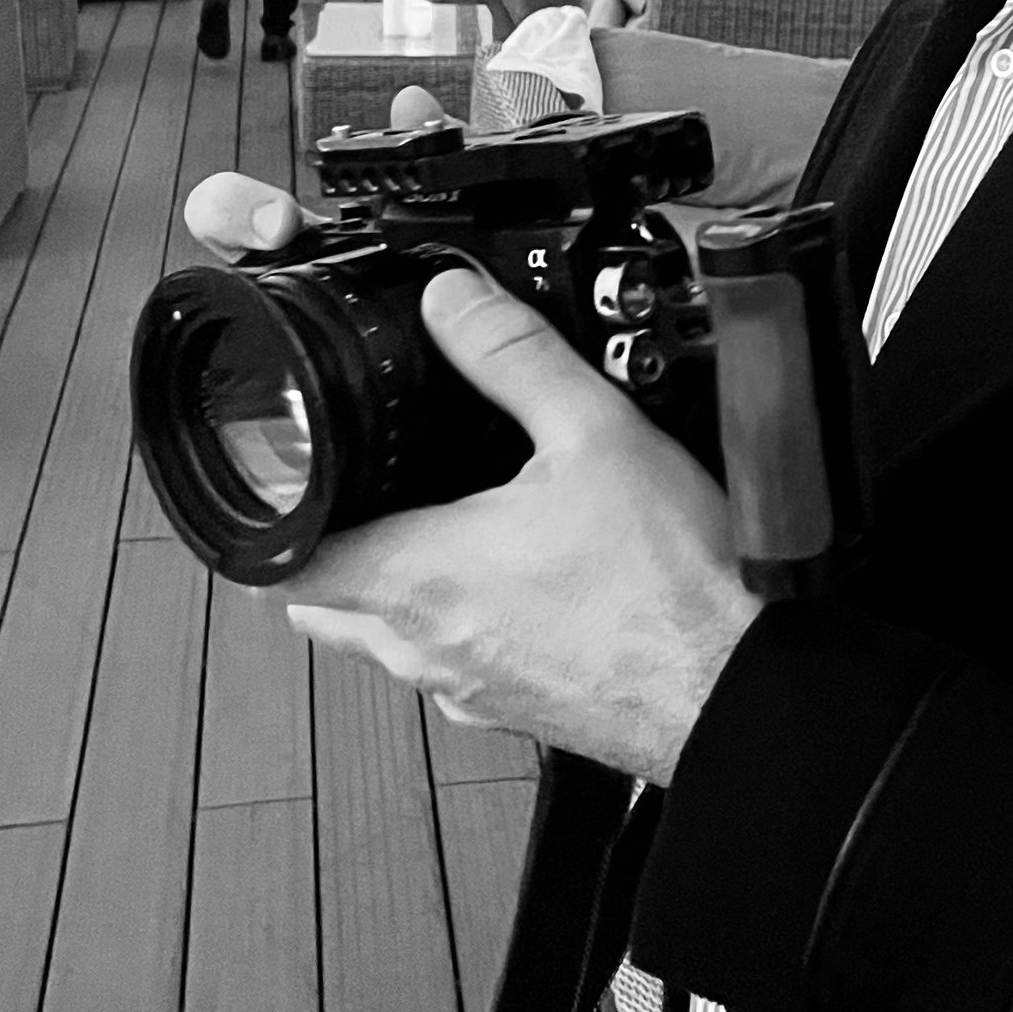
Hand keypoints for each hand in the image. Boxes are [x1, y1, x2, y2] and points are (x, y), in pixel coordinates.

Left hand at [278, 265, 762, 784]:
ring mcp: (471, 689)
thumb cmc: (675, 587)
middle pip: (322, 609)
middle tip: (361, 493)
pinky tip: (524, 583)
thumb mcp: (597, 433)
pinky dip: (461, 624)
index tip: (288, 480)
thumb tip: (454, 300)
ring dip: (394, 590)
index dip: (272, 519)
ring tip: (450, 526)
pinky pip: (454, 667)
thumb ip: (514, 355)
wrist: (740, 688)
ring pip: (388, 642)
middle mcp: (428, 647)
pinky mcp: (518, 711)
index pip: (285, 565)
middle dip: (329, 549)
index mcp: (421, 578)